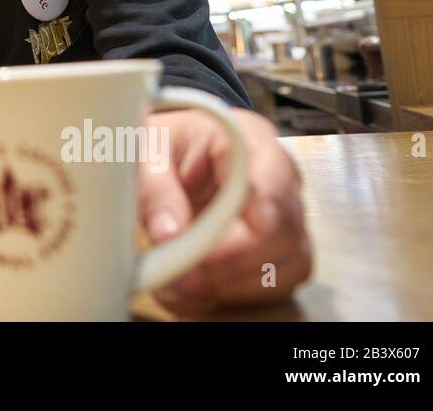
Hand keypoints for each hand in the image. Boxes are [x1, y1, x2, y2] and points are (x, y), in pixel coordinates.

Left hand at [137, 107, 311, 315]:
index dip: (264, 203)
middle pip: (284, 227)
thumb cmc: (161, 147)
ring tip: (183, 286)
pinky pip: (275, 284)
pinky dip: (235, 295)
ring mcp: (284, 217)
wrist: (164, 159)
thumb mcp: (145, 153)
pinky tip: (197, 293)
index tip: (246, 228)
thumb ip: (156, 188)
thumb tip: (170, 233)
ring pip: (288, 262)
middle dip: (233, 257)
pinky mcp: (277, 251)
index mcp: (249, 138)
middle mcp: (279, 178)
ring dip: (235, 282)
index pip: (273, 171)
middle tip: (186, 274)